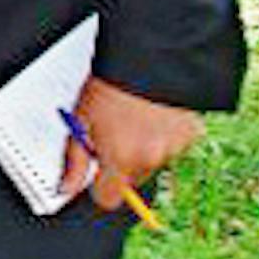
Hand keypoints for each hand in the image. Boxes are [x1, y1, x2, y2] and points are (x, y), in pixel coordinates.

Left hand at [59, 75, 204, 211]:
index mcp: (120, 159)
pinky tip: (154, 114)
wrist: (146, 58)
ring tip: (134, 119)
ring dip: (144, 149)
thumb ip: (73, 160)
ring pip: (153, 162)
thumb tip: (66, 187)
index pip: (108, 199)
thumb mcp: (80, 121)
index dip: (99, 186)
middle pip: (131, 180)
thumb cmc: (108, 86)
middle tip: (113, 135)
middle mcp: (150, 159)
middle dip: (121, 164)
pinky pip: (174, 146)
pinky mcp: (192, 134)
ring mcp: (174, 148)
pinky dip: (164, 136)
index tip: (96, 173)